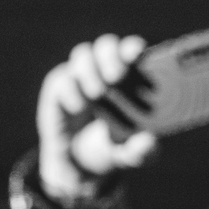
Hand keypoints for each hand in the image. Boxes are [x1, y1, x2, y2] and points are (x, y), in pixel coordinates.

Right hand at [37, 34, 157, 200]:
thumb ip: (142, 150)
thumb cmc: (113, 147)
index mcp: (132, 78)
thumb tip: (150, 141)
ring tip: (97, 94)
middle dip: (112, 55)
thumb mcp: (131, 154)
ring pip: (83, 54)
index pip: (133, 50)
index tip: (138, 54)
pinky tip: (79, 106)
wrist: (77, 164)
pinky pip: (61, 78)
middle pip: (107, 44)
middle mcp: (106, 70)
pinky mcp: (59, 88)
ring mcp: (81, 76)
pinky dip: (70, 89)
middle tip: (117, 76)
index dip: (133, 47)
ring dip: (91, 70)